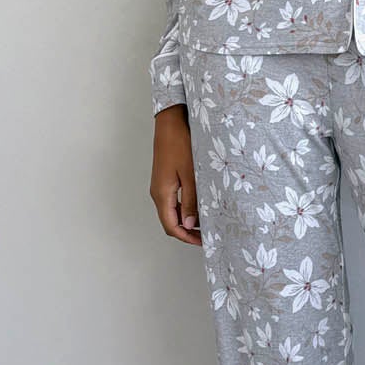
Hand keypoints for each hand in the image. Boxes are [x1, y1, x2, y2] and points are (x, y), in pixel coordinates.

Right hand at [150, 104, 202, 244]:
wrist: (170, 122)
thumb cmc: (180, 144)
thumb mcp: (190, 174)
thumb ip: (190, 201)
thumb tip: (189, 225)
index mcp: (162, 194)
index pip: (171, 226)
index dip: (186, 237)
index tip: (203, 242)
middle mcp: (158, 193)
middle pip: (170, 222)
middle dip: (187, 232)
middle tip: (207, 235)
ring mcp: (160, 186)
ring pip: (172, 212)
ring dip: (187, 220)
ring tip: (206, 222)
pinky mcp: (165, 179)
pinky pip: (173, 201)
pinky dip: (185, 208)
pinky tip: (199, 206)